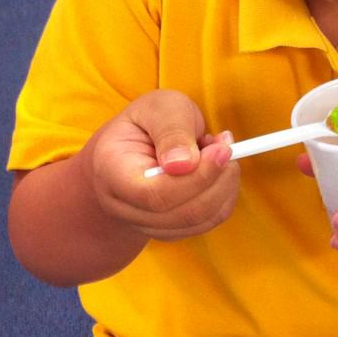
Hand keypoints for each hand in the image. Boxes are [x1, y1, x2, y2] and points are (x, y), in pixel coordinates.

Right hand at [85, 89, 239, 240]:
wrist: (138, 142)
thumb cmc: (148, 121)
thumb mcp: (158, 108)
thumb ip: (171, 130)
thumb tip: (184, 164)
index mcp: (112, 171)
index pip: (154, 195)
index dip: (196, 178)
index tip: (221, 149)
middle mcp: (123, 206)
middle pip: (180, 213)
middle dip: (216, 179)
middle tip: (225, 145)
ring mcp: (145, 223)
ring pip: (199, 221)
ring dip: (223, 185)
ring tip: (217, 152)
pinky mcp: (170, 228)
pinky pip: (209, 221)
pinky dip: (225, 194)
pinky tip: (217, 170)